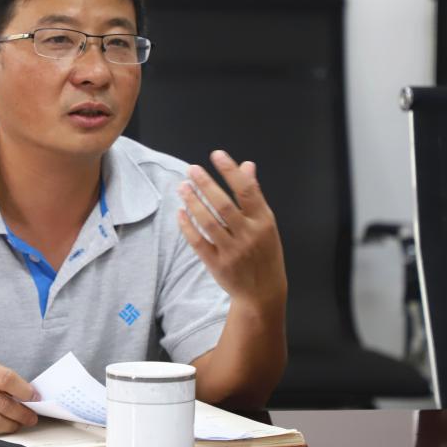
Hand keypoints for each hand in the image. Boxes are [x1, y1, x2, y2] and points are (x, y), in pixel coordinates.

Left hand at [177, 150, 286, 305]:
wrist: (263, 292)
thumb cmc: (264, 252)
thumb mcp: (266, 223)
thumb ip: (255, 195)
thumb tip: (247, 165)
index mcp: (264, 221)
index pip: (246, 191)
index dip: (230, 171)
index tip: (216, 155)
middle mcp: (249, 235)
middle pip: (224, 205)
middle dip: (206, 184)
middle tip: (191, 169)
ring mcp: (233, 251)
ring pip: (209, 222)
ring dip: (193, 202)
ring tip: (182, 187)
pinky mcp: (217, 264)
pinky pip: (199, 242)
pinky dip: (188, 226)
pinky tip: (180, 212)